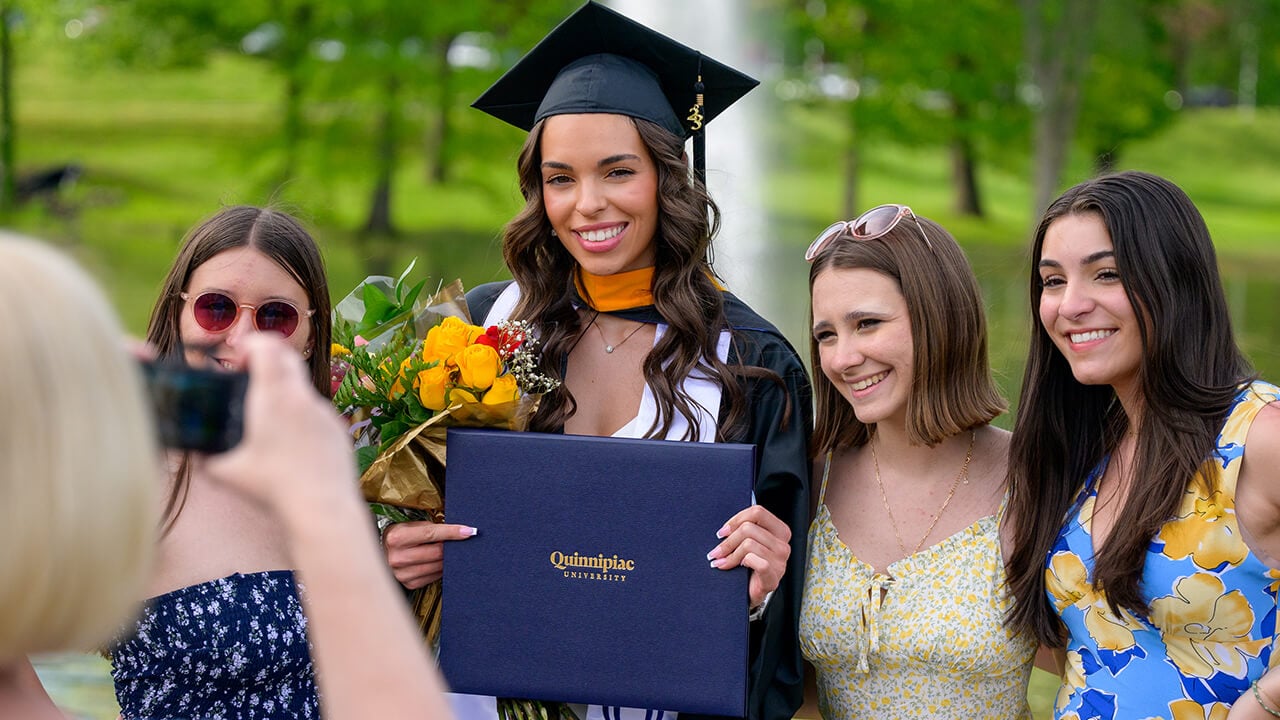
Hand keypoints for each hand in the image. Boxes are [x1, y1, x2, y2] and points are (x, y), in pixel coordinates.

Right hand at [203, 333, 353, 513]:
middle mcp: (303, 398)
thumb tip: (192, 452)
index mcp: (275, 397)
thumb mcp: (226, 472)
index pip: (267, 347)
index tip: (238, 357)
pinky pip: (316, 412)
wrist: (323, 508)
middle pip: (288, 358)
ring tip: (265, 417)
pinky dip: (299, 414)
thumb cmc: (273, 488)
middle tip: (248, 376)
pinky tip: (289, 442)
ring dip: (283, 390)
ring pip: (302, 388)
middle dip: (267, 358)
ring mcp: (325, 412)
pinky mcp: (337, 430)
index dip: (250, 343)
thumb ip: (205, 458)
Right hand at [383, 521, 476, 589]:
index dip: (452, 532)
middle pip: (436, 552)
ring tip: (448, 552)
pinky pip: (434, 577)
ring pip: (437, 566)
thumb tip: (459, 531)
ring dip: (448, 559)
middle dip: (451, 546)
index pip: (431, 534)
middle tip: (459, 542)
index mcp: (397, 538)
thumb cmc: (400, 537)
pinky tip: (439, 562)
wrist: (380, 554)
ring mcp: (402, 573)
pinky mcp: (409, 584)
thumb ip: (430, 528)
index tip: (470, 531)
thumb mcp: (410, 526)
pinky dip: (441, 569)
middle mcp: (397, 557)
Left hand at [706, 505, 791, 607]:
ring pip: (748, 543)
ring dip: (730, 554)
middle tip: (717, 551)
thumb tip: (725, 528)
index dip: (736, 519)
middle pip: (748, 528)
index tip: (723, 531)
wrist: (750, 593)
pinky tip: (733, 567)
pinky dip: (738, 562)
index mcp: (780, 531)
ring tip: (722, 561)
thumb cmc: (749, 566)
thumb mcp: (748, 542)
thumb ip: (744, 529)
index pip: (757, 512)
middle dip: (728, 541)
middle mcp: (783, 545)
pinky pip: (752, 559)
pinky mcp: (772, 577)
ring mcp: (780, 562)